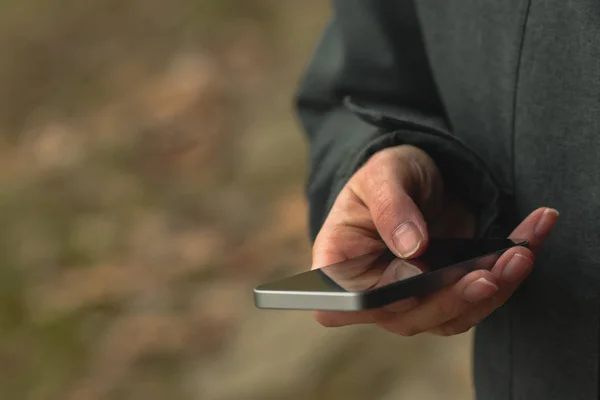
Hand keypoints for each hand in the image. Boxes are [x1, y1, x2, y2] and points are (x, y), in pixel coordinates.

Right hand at [311, 145, 557, 335]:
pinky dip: (505, 279)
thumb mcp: (383, 174)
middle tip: (488, 272)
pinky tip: (527, 245)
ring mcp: (410, 300)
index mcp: (339, 265)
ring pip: (450, 316)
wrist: (416, 178)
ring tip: (519, 255)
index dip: (379, 299)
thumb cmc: (387, 175)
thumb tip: (412, 249)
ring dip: (490, 291)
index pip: (345, 303)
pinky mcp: (445, 295)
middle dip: (453, 297)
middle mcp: (372, 292)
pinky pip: (476, 301)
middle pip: (407, 317)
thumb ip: (391, 207)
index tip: (415, 274)